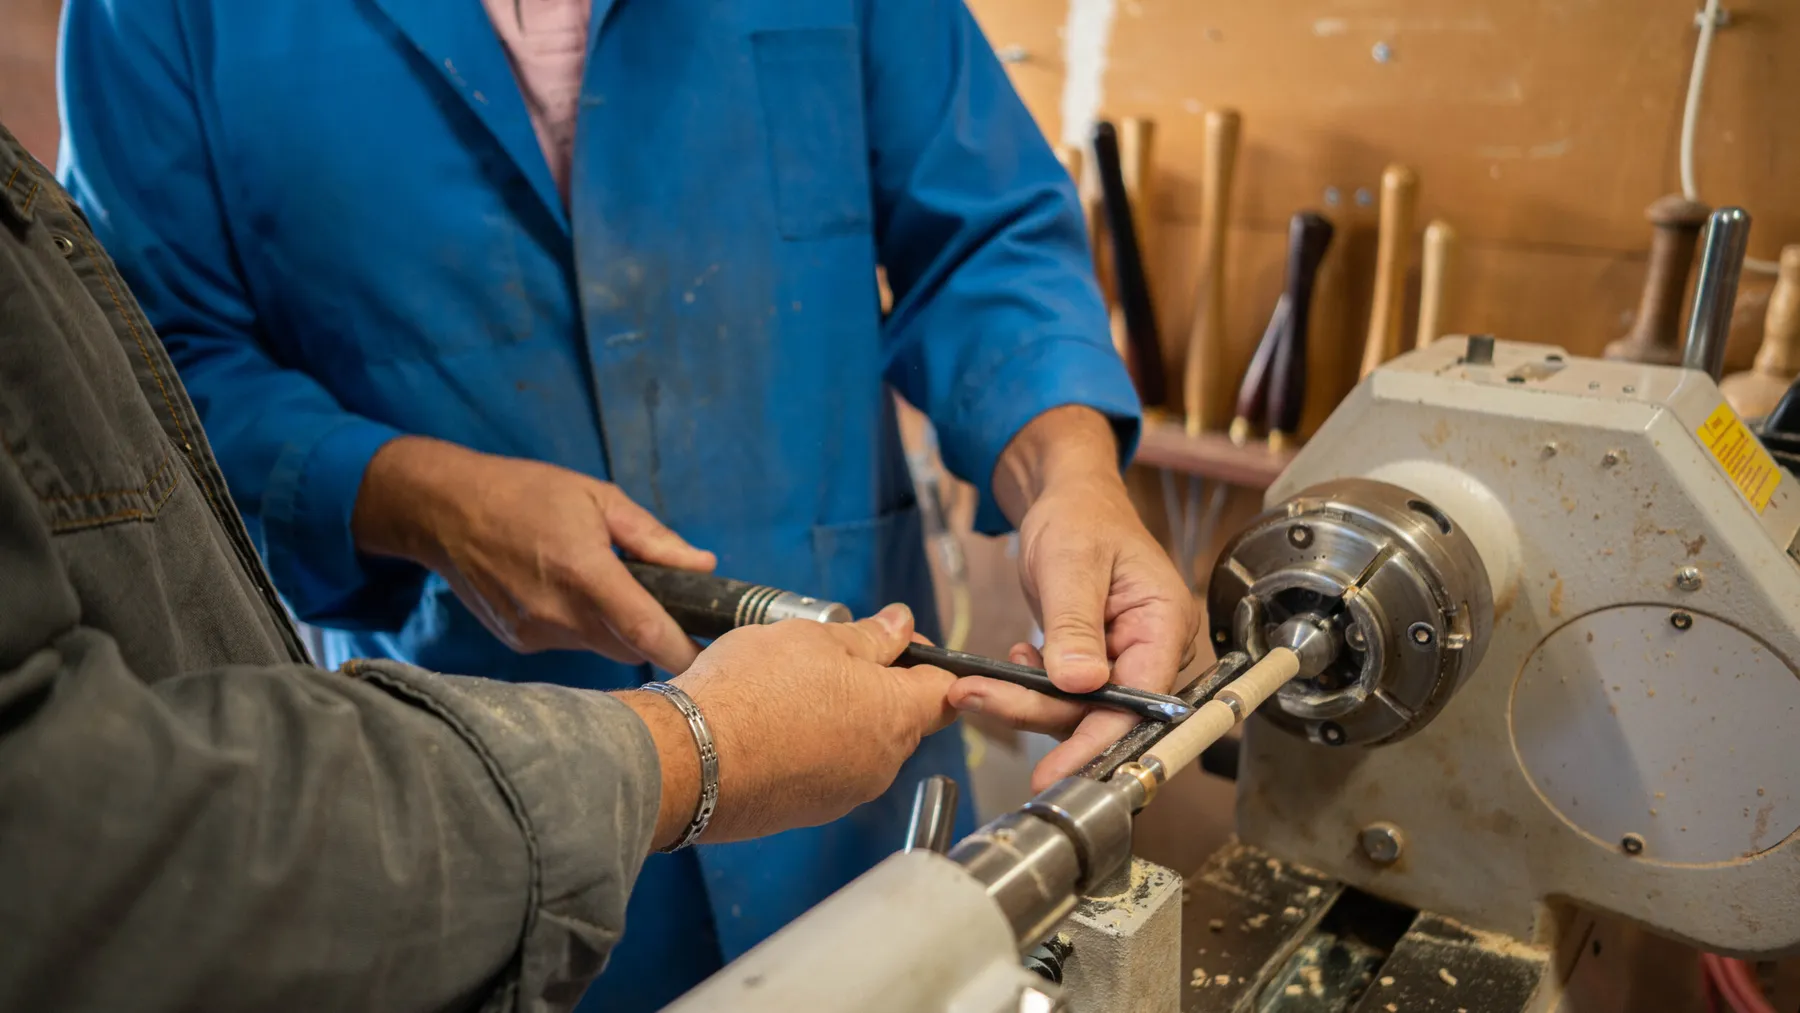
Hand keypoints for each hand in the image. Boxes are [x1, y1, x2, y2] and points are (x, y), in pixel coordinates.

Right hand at [352, 436, 715, 670]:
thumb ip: (653, 538)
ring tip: (600, 585)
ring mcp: (534, 633)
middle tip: (665, 607)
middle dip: (652, 635)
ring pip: (599, 648)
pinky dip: (580, 626)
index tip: (712, 660)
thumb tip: (702, 566)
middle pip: (629, 649)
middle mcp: (558, 613)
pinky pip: (568, 643)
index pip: (645, 631)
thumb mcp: (597, 498)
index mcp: (585, 572)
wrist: (443, 510)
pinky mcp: (518, 642)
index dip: (682, 652)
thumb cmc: (525, 493)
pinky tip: (563, 592)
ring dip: (614, 628)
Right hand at [619, 605, 956, 846]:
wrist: (690, 757)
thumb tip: (901, 625)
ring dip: (840, 718)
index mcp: (896, 715)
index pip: (946, 692)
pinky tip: (774, 725)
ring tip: (791, 690)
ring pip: (861, 746)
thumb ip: (869, 636)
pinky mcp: (808, 812)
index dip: (928, 661)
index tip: (899, 643)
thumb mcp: (815, 638)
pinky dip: (811, 748)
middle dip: (876, 687)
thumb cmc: (752, 691)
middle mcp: (881, 764)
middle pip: (901, 720)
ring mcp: (845, 794)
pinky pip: (826, 772)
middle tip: (829, 659)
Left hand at [951, 407, 1197, 789]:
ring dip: (1026, 702)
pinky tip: (1012, 662)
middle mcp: (1153, 651)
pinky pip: (1065, 697)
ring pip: (1078, 711)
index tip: (1057, 773)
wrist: (1068, 501)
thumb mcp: (1072, 562)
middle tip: (976, 700)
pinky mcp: (1098, 666)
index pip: (1139, 703)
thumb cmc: (1081, 517)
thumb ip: (1076, 625)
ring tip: (976, 684)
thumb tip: (1080, 684)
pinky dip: (1030, 689)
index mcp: (1164, 624)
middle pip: (1104, 714)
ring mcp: (1126, 661)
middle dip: (1038, 712)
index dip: (1097, 741)